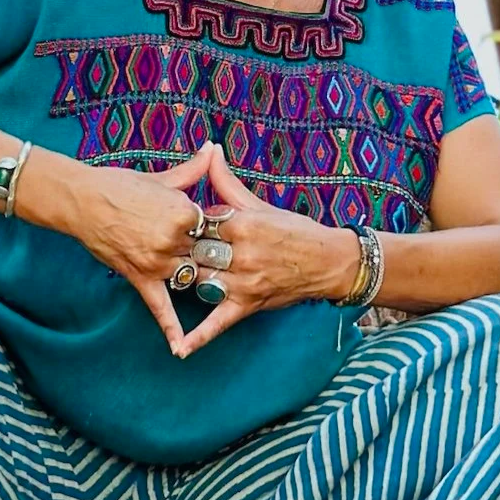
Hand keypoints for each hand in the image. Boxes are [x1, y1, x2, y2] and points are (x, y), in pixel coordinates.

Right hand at [73, 142, 215, 354]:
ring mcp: (158, 262)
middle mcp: (174, 240)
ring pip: (190, 277)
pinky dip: (171, 329)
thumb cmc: (120, 185)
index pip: (215, 226)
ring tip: (210, 280)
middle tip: (220, 256)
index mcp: (185, 212)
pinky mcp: (140, 278)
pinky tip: (182, 348)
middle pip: (206, 255)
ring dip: (199, 279)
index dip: (216, 228)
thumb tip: (212, 150)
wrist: (82, 200)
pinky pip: (160, 308)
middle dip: (212, 256)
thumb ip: (193, 170)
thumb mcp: (161, 178)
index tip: (217, 227)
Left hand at [177, 143, 358, 357]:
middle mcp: (242, 253)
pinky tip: (178, 349)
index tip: (178, 223)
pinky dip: (198, 337)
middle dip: (183, 252)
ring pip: (200, 282)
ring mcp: (244, 282)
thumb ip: (227, 182)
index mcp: (243, 224)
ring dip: (187, 280)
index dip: (187, 225)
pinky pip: (218, 323)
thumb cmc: (293, 230)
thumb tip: (211, 151)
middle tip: (171, 249)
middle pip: (195, 254)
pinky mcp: (248, 305)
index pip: (199, 223)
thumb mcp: (259, 204)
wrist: (328, 261)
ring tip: (176, 274)